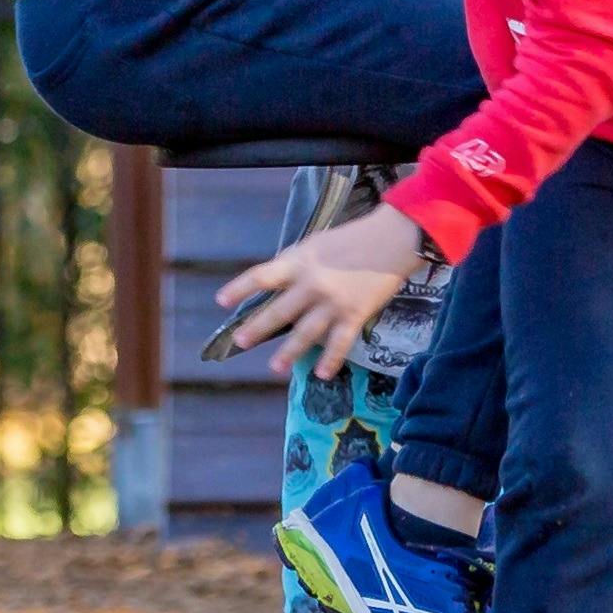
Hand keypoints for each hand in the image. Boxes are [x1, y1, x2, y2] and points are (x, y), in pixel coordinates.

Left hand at [214, 204, 429, 375]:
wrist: (391, 240)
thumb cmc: (352, 239)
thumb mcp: (315, 244)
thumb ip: (295, 263)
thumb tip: (274, 282)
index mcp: (299, 261)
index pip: (262, 276)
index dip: (240, 288)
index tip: (220, 301)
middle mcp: (312, 284)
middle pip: (279, 310)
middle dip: (257, 328)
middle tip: (240, 342)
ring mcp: (333, 302)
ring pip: (306, 332)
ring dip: (289, 351)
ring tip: (274, 368)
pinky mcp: (354, 315)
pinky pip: (339, 343)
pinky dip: (330, 360)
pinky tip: (320, 374)